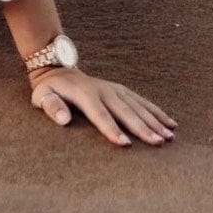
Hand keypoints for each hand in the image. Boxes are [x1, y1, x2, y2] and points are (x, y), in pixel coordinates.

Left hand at [29, 67, 176, 145]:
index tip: (125, 144)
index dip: (111, 129)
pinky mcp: (121, 90)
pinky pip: (142, 101)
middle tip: (157, 143)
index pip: (99, 114)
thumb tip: (64, 119)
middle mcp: (103, 90)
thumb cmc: (50, 90)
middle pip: (124, 110)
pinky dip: (157, 111)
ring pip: (137, 105)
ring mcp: (114, 89)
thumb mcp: (42, 96)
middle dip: (141, 127)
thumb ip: (52, 107)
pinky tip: (170, 123)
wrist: (58, 69)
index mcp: (84, 94)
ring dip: (154, 121)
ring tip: (169, 136)